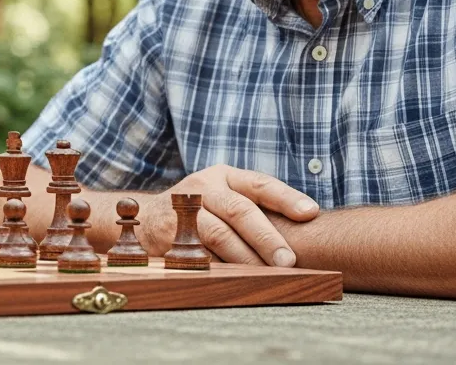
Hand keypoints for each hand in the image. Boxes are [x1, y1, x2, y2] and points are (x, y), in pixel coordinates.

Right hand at [140, 164, 319, 266]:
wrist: (145, 217)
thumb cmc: (200, 209)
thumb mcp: (223, 195)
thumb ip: (255, 206)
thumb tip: (307, 227)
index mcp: (223, 176)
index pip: (259, 184)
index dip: (286, 198)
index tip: (310, 212)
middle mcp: (203, 188)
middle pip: (239, 211)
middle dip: (267, 237)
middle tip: (288, 260)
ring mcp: (183, 210)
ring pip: (218, 234)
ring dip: (245, 257)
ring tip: (267, 274)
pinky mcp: (168, 234)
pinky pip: (198, 253)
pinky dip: (219, 267)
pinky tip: (236, 279)